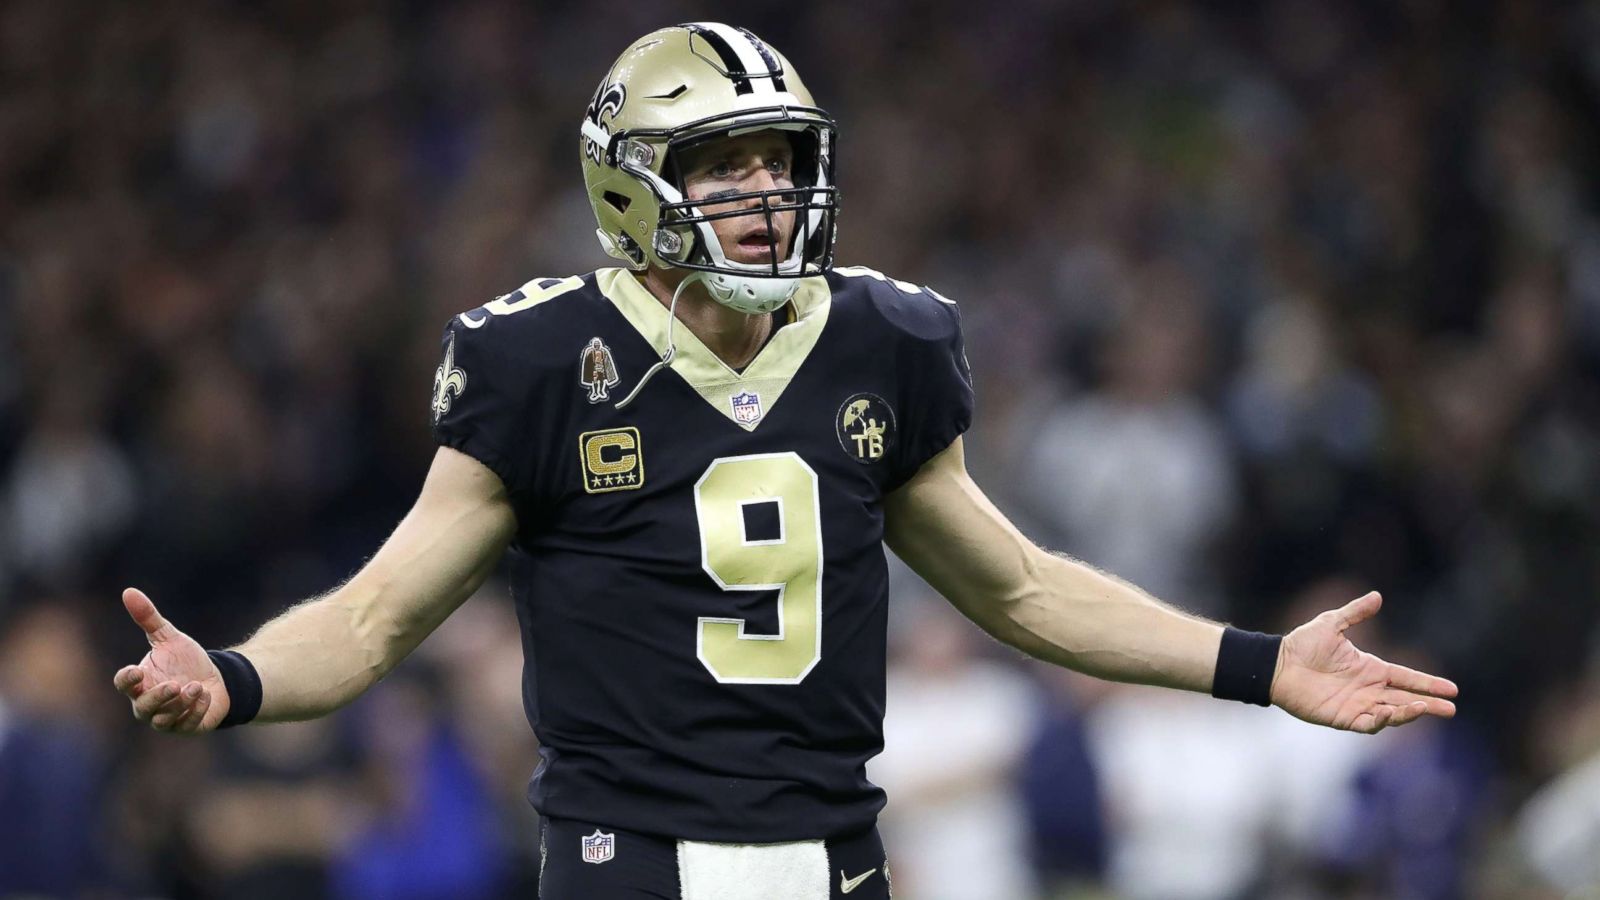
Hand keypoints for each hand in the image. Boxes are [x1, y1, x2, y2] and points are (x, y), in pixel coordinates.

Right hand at [113, 588, 229, 733]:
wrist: (216, 678)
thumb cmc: (186, 660)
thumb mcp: (169, 637)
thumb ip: (148, 618)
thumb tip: (129, 591)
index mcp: (140, 682)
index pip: (123, 684)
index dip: (127, 680)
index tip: (136, 671)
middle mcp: (148, 704)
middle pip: (143, 707)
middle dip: (157, 697)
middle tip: (174, 685)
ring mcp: (167, 719)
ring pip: (164, 720)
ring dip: (180, 705)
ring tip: (196, 686)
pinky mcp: (187, 727)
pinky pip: (188, 725)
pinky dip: (197, 711)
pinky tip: (206, 695)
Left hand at [1270, 591, 1457, 733]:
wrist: (1277, 665)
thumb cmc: (1302, 644)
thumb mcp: (1331, 624)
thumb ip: (1355, 613)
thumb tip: (1378, 596)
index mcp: (1370, 669)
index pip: (1406, 678)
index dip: (1428, 683)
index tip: (1452, 688)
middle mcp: (1368, 689)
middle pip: (1406, 699)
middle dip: (1429, 704)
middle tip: (1451, 709)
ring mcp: (1357, 705)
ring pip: (1392, 713)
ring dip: (1410, 713)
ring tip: (1427, 708)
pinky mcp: (1343, 718)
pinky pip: (1369, 724)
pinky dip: (1383, 721)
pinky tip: (1391, 714)